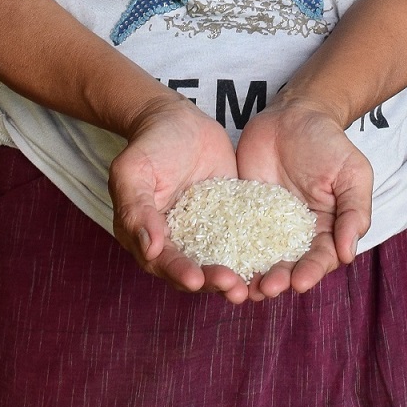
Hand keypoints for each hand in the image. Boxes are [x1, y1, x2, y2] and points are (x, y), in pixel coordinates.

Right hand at [108, 95, 241, 296]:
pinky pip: (242, 239)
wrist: (178, 120)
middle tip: (235, 287)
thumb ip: (136, 209)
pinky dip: (255, 252)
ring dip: (235, 275)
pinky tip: (274, 259)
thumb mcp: (133, 172)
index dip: (179, 272)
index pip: (163, 262)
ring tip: (255, 286)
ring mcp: (204, 231)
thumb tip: (148, 249)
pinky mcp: (229, 219)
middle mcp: (176, 240)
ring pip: (219, 261)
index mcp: (146, 236)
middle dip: (213, 281)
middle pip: (194, 270)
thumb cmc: (150, 144)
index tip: (196, 279)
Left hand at [233, 96, 373, 298]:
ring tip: (244, 286)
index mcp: (326, 229)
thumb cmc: (328, 142)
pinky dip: (228, 252)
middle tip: (267, 287)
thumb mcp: (352, 173)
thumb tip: (348, 253)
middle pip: (288, 266)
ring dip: (253, 275)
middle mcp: (296, 234)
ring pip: (259, 258)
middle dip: (279, 279)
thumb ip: (354, 211)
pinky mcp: (241, 212)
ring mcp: (266, 225)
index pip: (320, 259)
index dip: (311, 272)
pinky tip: (220, 263)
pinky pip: (233, 236)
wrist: (293, 115)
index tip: (300, 282)